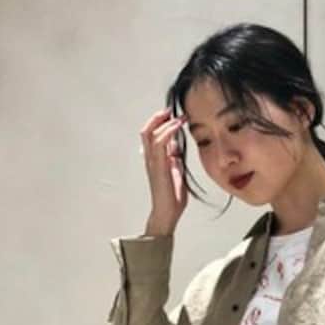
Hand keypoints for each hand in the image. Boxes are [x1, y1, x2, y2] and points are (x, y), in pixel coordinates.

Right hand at [140, 107, 187, 233]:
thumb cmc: (172, 197)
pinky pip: (159, 143)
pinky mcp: (158, 167)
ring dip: (163, 122)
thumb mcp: (176, 171)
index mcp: (154, 160)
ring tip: (178, 117)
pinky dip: (168, 131)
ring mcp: (152, 163)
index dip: (160, 123)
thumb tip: (176, 145)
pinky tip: (177, 126)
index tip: (175, 116)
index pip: (152, 135)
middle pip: (146, 130)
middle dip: (157, 118)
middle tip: (171, 110)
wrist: (168, 214)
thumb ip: (174, 158)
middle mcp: (150, 159)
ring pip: (149, 133)